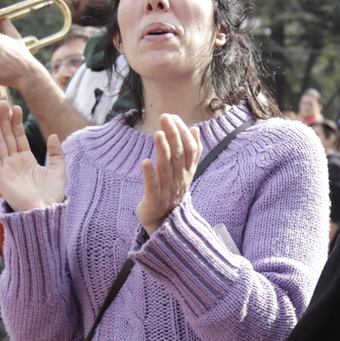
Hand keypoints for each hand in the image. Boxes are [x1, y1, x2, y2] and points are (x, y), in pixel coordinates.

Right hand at [0, 100, 65, 210]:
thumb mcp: (58, 170)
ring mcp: (6, 170)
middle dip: (4, 120)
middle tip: (2, 102)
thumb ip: (56, 153)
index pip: (18, 137)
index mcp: (26, 161)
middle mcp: (14, 163)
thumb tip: (53, 135)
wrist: (46, 211)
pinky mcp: (0, 178)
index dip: (16, 123)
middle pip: (7, 137)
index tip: (16, 107)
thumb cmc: (52, 195)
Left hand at [137, 114, 201, 234]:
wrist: (164, 223)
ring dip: (162, 150)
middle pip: (177, 155)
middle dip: (173, 135)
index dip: (183, 133)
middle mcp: (179, 180)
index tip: (174, 117)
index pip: (190, 149)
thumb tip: (195, 129)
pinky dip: (149, 175)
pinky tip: (145, 162)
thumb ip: (190, 152)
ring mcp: (167, 191)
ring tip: (157, 134)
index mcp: (187, 172)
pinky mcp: (153, 201)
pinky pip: (152, 187)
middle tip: (165, 117)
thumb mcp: (184, 172)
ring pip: (166, 168)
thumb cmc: (172, 192)